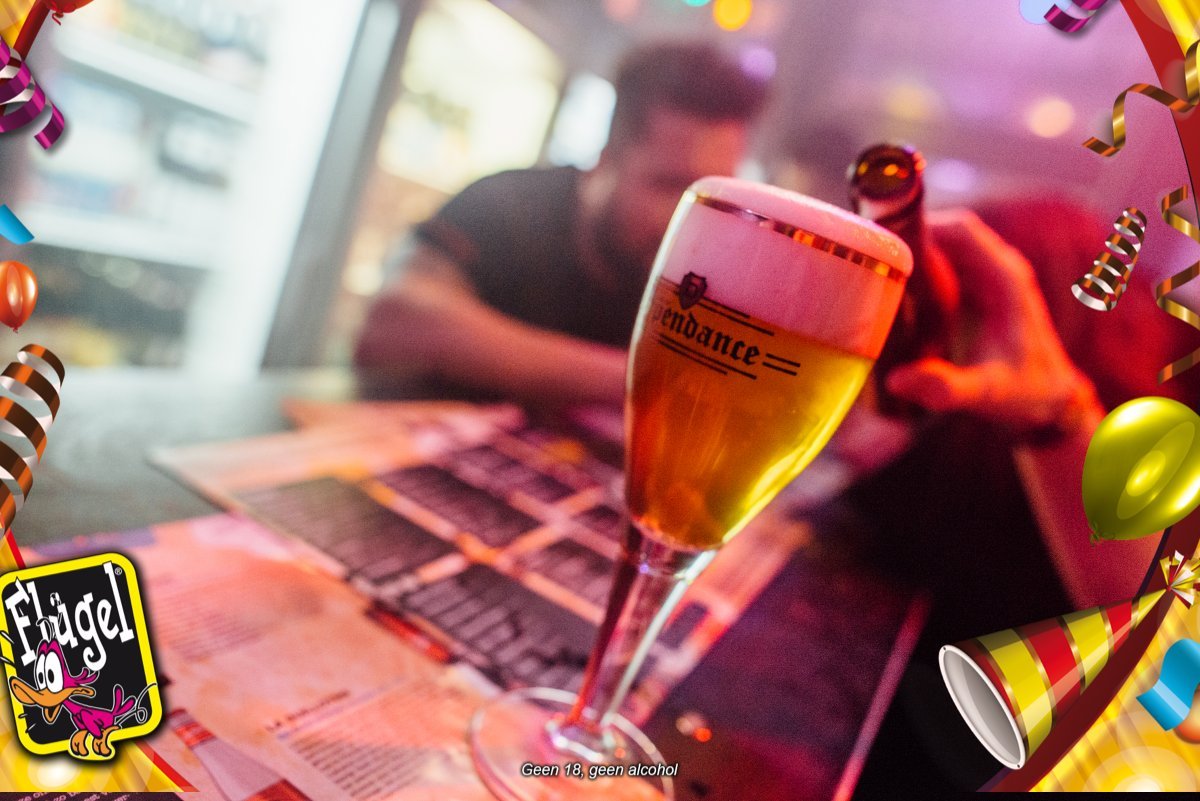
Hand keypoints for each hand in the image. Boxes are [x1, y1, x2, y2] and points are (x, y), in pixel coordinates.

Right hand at [884, 210, 1100, 432]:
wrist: (1053, 399)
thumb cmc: (1025, 392)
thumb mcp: (986, 392)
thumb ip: (946, 386)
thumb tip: (897, 380)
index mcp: (1005, 278)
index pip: (959, 230)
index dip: (920, 226)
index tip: (879, 241)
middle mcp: (1001, 268)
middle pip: (949, 230)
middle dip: (909, 235)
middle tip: (865, 256)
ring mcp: (993, 276)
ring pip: (947, 243)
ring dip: (914, 249)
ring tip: (873, 268)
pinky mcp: (982, 288)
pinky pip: (948, 262)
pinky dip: (921, 266)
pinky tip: (895, 287)